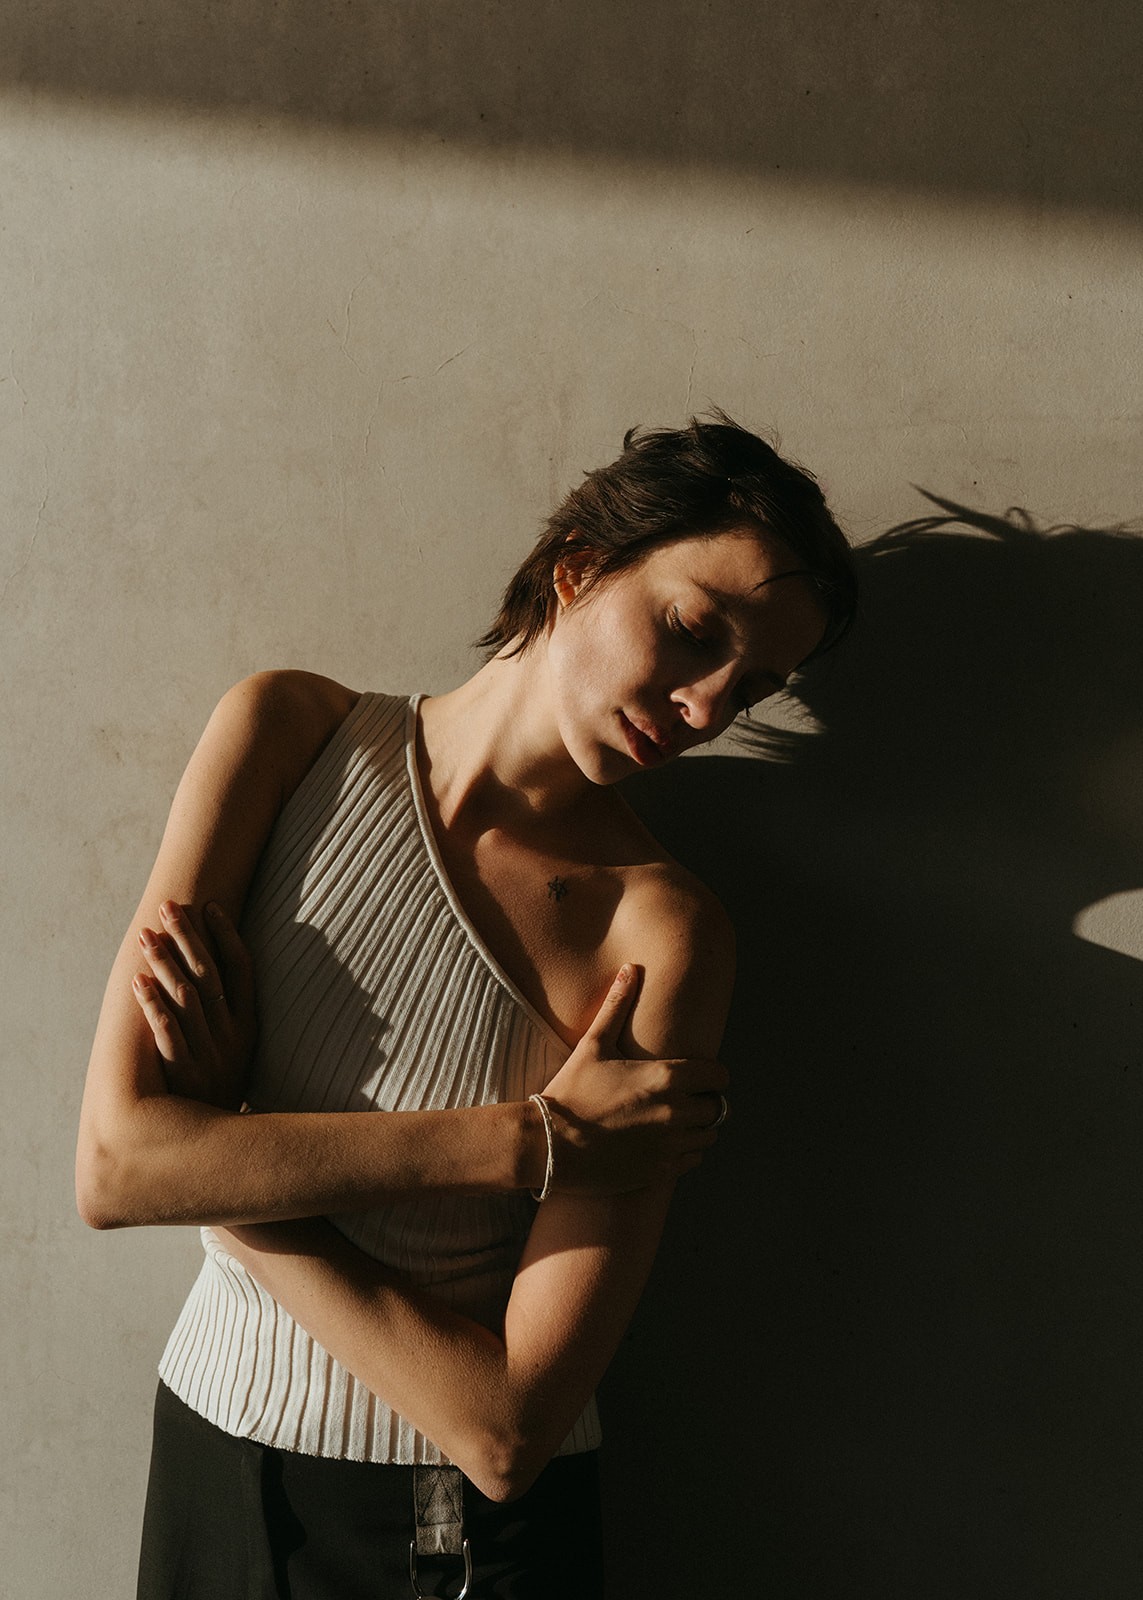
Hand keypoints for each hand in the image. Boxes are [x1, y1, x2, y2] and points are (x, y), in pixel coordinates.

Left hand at [131, 900, 255, 1109]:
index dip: (227, 936)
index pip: (243, 968)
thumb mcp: (240, 1051)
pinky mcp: (184, 1073)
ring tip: (145, 937)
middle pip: (210, 975)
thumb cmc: (224, 1088)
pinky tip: (138, 983)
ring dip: (165, 964)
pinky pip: (168, 1034)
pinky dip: (153, 1006)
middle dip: (188, 938)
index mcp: (249, 1024)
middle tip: (169, 907)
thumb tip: (210, 973)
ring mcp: (209, 1054)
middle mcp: (231, 1034)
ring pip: (187, 999)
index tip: (210, 906)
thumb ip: (229, 1015)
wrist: (225, 1146)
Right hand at [539, 965, 729, 1192]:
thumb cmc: (571, 1091)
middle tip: (684, 1097)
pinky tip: (665, 1142)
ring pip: (708, 1135)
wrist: (548, 1144)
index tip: (700, 1075)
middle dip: (704, 1100)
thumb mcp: (593, 1045)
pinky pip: (693, 1159)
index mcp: (666, 1078)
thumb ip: (617, 1006)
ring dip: (698, 1127)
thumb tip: (630, 969)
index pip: (719, 1076)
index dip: (712, 1074)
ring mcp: (669, 1145)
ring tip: (675, 1120)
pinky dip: (686, 1150)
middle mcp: (675, 1113)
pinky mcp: (659, 1171)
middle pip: (717, 1107)